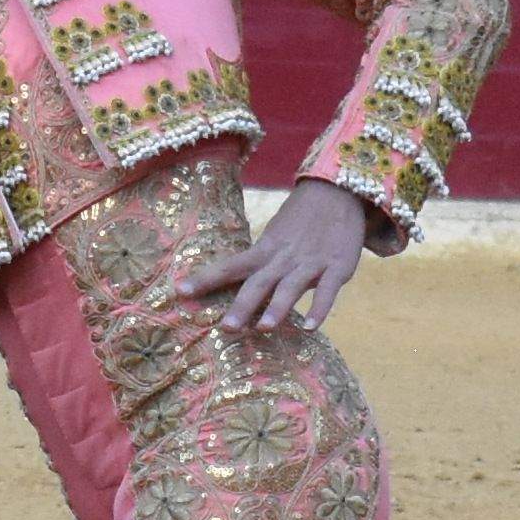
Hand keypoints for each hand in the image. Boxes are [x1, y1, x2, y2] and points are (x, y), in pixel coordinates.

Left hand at [200, 179, 372, 333]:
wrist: (339, 192)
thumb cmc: (301, 220)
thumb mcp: (275, 237)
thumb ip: (259, 262)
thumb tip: (232, 286)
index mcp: (265, 250)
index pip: (230, 265)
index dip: (206, 279)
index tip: (180, 291)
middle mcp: (284, 258)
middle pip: (259, 282)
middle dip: (242, 304)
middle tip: (226, 328)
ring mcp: (311, 263)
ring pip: (291, 287)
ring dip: (278, 307)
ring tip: (264, 328)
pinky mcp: (337, 267)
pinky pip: (327, 290)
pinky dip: (320, 308)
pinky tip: (312, 327)